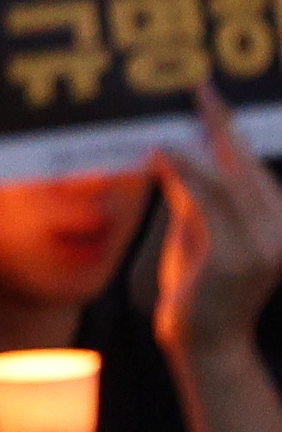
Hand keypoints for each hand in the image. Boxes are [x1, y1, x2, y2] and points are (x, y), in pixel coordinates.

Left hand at [157, 82, 281, 365]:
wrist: (205, 341)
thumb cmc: (201, 284)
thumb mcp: (200, 229)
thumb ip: (196, 193)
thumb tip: (177, 148)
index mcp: (277, 221)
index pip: (253, 166)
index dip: (232, 128)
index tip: (208, 93)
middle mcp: (280, 231)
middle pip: (247, 166)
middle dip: (223, 125)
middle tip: (199, 90)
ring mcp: (263, 246)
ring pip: (230, 180)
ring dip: (202, 144)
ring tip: (173, 117)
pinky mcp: (236, 258)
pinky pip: (209, 204)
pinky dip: (185, 173)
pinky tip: (162, 153)